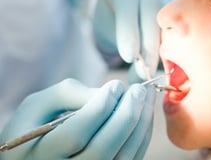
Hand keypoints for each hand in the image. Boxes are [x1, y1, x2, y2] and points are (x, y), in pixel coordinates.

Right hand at [0, 79, 155, 159]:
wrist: (38, 151)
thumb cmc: (36, 123)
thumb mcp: (40, 103)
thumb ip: (69, 94)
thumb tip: (109, 94)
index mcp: (38, 155)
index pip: (75, 134)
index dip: (100, 107)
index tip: (116, 84)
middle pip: (103, 149)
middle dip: (126, 115)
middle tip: (138, 90)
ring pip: (122, 157)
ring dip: (140, 124)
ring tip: (146, 98)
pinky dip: (142, 136)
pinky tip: (144, 114)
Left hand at [92, 0, 174, 82]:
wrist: (121, 6)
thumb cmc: (110, 19)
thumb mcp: (107, 30)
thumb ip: (121, 45)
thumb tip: (140, 77)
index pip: (126, 2)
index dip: (128, 30)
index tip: (129, 57)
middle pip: (152, 7)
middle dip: (149, 43)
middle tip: (146, 72)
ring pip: (170, 15)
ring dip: (165, 46)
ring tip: (160, 70)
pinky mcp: (177, 4)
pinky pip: (180, 21)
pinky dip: (176, 43)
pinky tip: (173, 61)